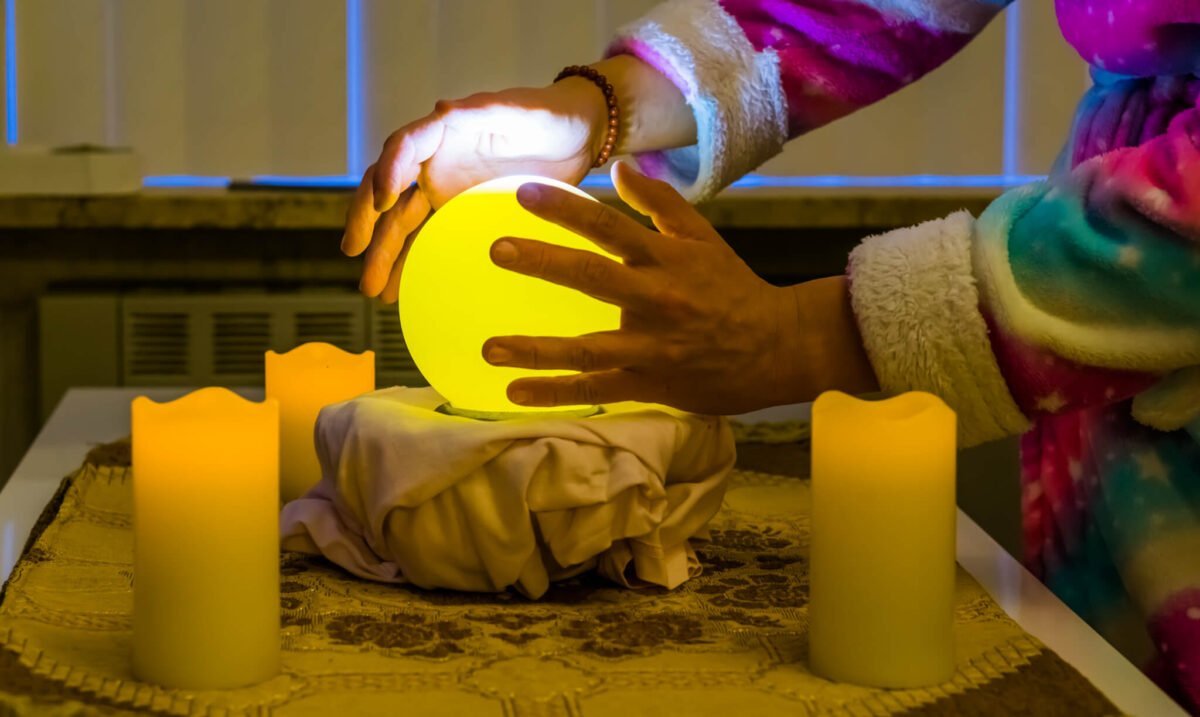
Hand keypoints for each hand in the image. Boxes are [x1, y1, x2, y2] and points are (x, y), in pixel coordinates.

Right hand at [341, 80, 608, 302]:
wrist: (573, 137)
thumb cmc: (545, 115)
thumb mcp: (518, 108)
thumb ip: (483, 110)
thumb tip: (441, 110)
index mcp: (441, 131)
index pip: (402, 148)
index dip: (387, 172)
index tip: (382, 202)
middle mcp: (433, 162)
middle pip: (390, 192)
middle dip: (370, 224)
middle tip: (354, 254)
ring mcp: (442, 191)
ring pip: (402, 224)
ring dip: (385, 256)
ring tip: (375, 290)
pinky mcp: (459, 216)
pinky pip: (428, 241)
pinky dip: (412, 265)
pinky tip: (401, 293)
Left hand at [482, 161, 821, 414]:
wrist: (779, 347)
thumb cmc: (734, 289)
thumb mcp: (703, 237)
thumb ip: (659, 203)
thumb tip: (618, 167)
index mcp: (665, 259)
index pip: (608, 226)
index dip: (565, 209)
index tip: (523, 193)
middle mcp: (655, 299)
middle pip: (592, 277)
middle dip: (543, 262)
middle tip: (498, 249)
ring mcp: (651, 346)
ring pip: (588, 348)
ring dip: (537, 349)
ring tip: (489, 347)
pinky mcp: (650, 383)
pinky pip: (597, 389)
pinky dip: (556, 393)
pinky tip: (514, 392)